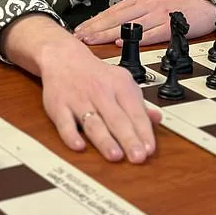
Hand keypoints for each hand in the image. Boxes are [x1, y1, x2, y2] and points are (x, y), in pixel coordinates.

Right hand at [0, 13, 160, 163]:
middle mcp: (100, 92)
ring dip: (104, 139)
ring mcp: (79, 100)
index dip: (143, 131)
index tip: (149, 149)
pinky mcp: (59, 106)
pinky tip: (79, 146)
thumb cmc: (95, 75)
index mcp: (119, 85)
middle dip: (128, 139)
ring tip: (115, 155)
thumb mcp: (121, 82)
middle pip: (116, 118)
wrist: (64, 57)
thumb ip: (138, 104)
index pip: (135, 111)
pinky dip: (71, 135)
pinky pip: (64, 123)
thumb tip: (156, 119)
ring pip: (93, 122)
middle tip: (138, 157)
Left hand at [74, 0, 215, 46]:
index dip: (93, 22)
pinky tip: (122, 42)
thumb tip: (111, 28)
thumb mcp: (153, 4)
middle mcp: (146, 4)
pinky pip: (150, 32)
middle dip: (94, 29)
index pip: (111, 12)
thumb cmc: (179, 7)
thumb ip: (134, 15)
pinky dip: (135, 37)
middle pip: (115, 18)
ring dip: (107, 34)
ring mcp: (158, 14)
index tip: (78, 31)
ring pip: (128, 25)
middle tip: (77, 38)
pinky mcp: (171, 25)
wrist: (207, 2)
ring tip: (91, 42)